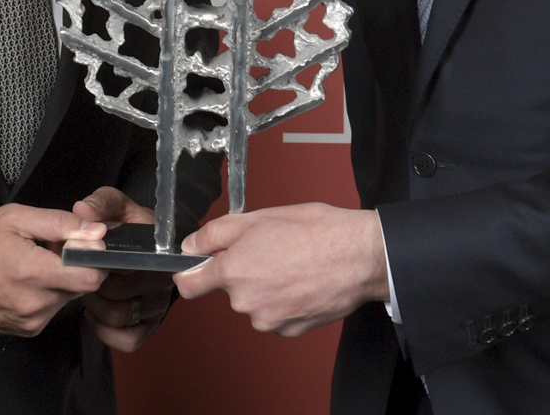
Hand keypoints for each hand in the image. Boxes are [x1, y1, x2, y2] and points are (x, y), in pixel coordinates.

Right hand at [0, 204, 106, 335]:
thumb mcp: (15, 219)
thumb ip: (60, 223)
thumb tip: (95, 231)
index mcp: (32, 272)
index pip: (91, 275)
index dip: (94, 257)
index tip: (83, 244)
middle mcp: (34, 303)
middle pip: (82, 286)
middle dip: (75, 266)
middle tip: (50, 250)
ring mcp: (30, 321)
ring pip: (68, 298)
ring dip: (60, 280)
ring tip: (33, 264)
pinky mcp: (26, 331)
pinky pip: (52, 309)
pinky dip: (47, 294)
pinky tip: (25, 281)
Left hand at [72, 187, 174, 351]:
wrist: (154, 247)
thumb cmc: (132, 227)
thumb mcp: (118, 206)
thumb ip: (100, 203)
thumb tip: (82, 210)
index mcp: (155, 249)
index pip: (123, 261)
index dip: (96, 261)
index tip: (82, 256)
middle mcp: (162, 279)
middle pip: (116, 291)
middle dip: (91, 282)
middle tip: (81, 274)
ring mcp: (157, 305)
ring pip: (119, 316)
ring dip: (95, 306)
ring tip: (87, 291)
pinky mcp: (150, 326)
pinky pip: (127, 340)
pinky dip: (105, 331)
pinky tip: (96, 314)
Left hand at [173, 203, 388, 336]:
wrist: (360, 257)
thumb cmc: (317, 232)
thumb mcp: (261, 217)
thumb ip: (217, 233)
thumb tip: (191, 245)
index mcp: (234, 270)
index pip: (189, 285)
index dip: (191, 274)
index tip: (197, 269)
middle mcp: (246, 301)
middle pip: (230, 290)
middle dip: (244, 272)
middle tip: (271, 250)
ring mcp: (269, 319)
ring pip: (255, 303)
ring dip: (266, 289)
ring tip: (293, 265)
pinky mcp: (290, 331)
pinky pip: (276, 316)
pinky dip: (285, 303)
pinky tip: (303, 283)